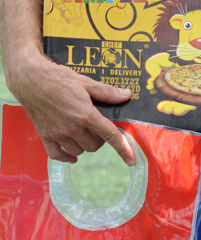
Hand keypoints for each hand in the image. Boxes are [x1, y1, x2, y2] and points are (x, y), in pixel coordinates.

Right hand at [9, 54, 133, 165]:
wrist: (30, 80)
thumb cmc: (59, 79)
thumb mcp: (87, 83)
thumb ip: (108, 92)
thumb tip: (126, 95)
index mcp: (86, 115)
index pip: (110, 136)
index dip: (123, 149)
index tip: (131, 160)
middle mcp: (72, 128)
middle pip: (95, 146)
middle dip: (101, 139)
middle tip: (98, 126)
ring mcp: (57, 134)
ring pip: (78, 151)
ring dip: (85, 145)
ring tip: (83, 131)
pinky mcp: (45, 136)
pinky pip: (57, 155)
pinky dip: (66, 156)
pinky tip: (71, 154)